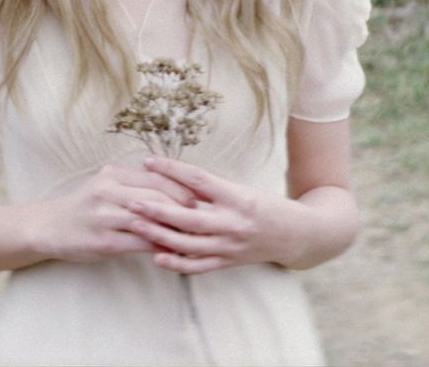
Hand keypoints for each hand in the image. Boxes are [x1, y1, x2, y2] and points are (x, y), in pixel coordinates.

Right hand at [33, 163, 197, 264]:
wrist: (50, 226)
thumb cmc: (85, 205)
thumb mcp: (106, 185)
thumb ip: (134, 184)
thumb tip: (174, 188)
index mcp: (113, 174)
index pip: (156, 178)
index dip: (181, 187)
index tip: (200, 196)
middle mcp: (108, 192)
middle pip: (156, 196)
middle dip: (182, 207)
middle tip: (202, 217)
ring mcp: (105, 217)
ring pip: (149, 220)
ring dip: (173, 228)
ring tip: (193, 234)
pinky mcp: (103, 241)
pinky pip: (139, 243)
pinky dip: (158, 246)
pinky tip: (171, 250)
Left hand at [125, 156, 302, 274]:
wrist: (296, 235)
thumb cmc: (266, 205)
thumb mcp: (242, 189)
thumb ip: (211, 188)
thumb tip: (176, 178)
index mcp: (237, 197)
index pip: (198, 180)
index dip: (171, 170)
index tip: (148, 162)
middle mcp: (233, 223)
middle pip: (187, 217)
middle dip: (157, 210)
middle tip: (132, 201)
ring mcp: (230, 246)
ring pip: (188, 244)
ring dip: (159, 236)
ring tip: (135, 226)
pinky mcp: (229, 263)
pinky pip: (198, 267)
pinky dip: (176, 264)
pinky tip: (156, 256)